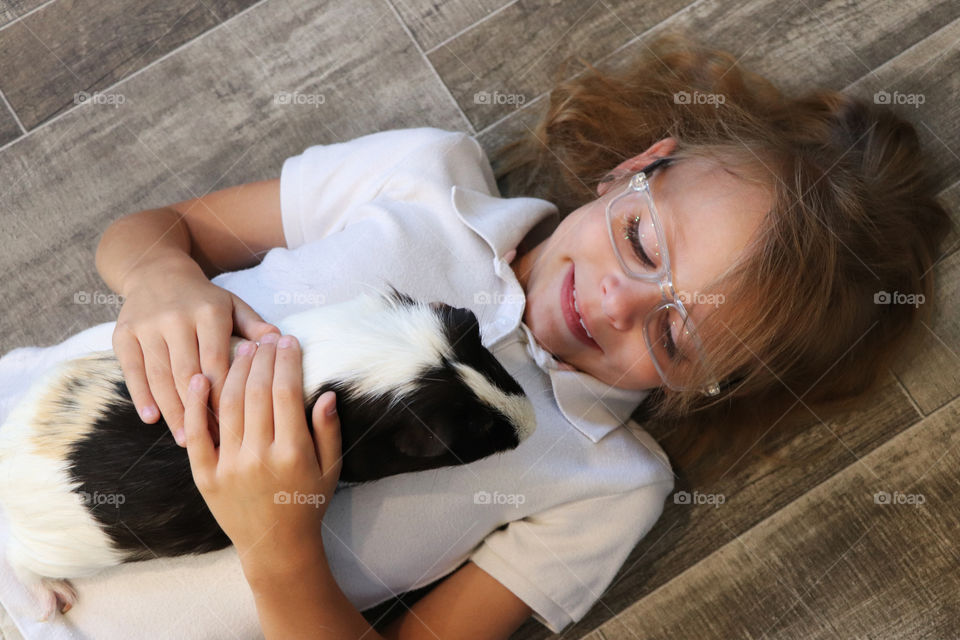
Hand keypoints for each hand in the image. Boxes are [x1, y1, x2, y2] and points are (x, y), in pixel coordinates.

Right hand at [113, 260, 280, 445]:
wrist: (155, 272)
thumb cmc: (203, 298)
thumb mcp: (232, 305)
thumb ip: (254, 326)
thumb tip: (281, 342)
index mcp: (208, 312)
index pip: (217, 361)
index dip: (224, 394)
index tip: (236, 423)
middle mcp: (176, 318)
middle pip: (188, 373)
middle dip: (200, 410)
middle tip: (213, 441)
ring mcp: (147, 326)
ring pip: (160, 376)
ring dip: (172, 410)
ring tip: (186, 438)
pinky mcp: (123, 335)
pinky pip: (133, 371)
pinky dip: (142, 396)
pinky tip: (152, 419)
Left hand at [183, 333, 341, 574]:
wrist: (275, 546)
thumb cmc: (307, 504)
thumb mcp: (330, 469)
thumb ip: (328, 431)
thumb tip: (325, 393)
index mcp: (292, 452)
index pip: (286, 392)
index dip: (287, 362)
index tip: (289, 341)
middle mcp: (258, 456)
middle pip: (256, 392)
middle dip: (263, 359)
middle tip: (267, 339)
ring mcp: (228, 465)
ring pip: (227, 405)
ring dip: (235, 371)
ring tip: (243, 350)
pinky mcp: (204, 475)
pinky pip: (197, 434)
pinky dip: (196, 405)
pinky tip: (199, 379)